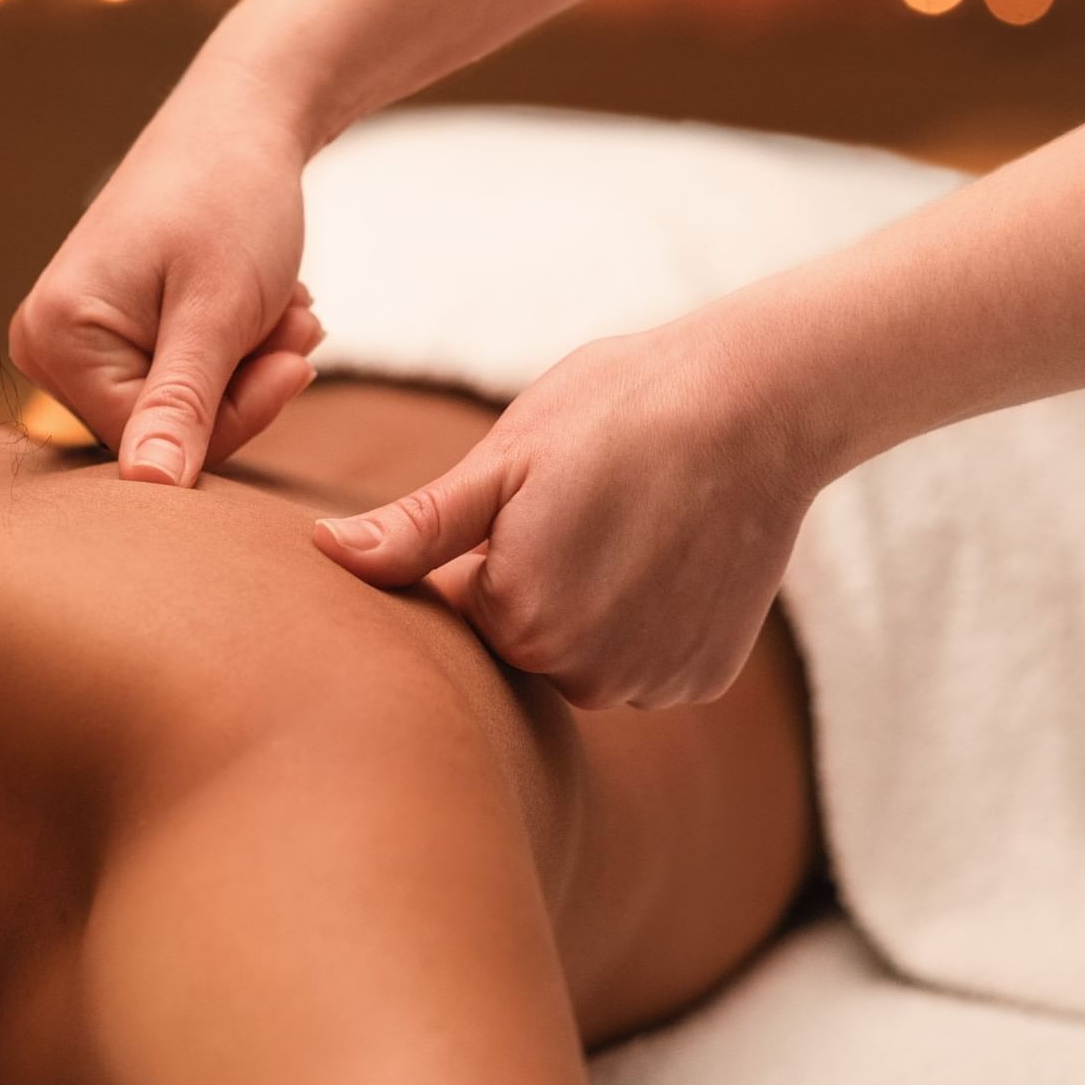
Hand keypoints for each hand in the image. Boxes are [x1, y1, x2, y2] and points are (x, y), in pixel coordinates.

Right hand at [10, 56, 325, 486]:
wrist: (242, 121)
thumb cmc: (232, 199)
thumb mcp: (218, 312)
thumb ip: (184, 404)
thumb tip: (151, 487)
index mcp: (54, 340)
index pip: (153, 443)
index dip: (239, 413)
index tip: (296, 356)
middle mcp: (45, 347)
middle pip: (166, 430)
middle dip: (247, 384)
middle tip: (294, 319)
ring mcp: (75, 342)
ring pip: (187, 408)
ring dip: (252, 365)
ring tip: (282, 302)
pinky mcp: (111, 334)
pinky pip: (186, 380)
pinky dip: (239, 350)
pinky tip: (263, 303)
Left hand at [312, 291, 832, 708]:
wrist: (761, 403)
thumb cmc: (619, 410)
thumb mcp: (506, 459)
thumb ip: (416, 527)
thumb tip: (323, 555)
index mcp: (518, 619)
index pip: (461, 609)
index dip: (484, 548)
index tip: (527, 495)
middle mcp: (584, 674)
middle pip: (522, 639)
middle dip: (534, 580)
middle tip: (583, 500)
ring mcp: (651, 681)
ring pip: (584, 655)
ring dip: (592, 605)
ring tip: (629, 521)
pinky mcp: (703, 677)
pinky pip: (647, 660)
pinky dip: (650, 618)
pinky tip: (671, 552)